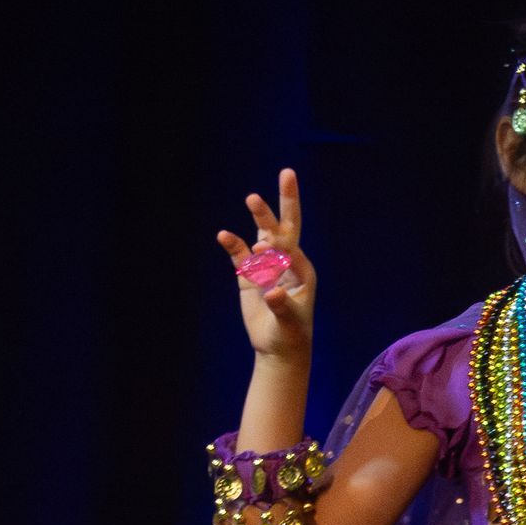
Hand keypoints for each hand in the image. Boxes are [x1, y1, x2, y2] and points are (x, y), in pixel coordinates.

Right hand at [216, 166, 315, 359]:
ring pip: (262, 236)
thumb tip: (272, 294)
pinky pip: (240, 256)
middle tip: (287, 173)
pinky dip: (233, 246)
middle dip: (285, 202)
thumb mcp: (288, 323)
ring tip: (252, 198)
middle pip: (285, 228)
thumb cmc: (290, 336)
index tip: (263, 251)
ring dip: (259, 217)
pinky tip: (224, 236)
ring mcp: (267, 267)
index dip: (277, 246)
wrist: (277, 351)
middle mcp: (286, 263)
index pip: (291, 247)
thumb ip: (282, 307)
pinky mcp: (249, 276)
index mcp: (302, 271)